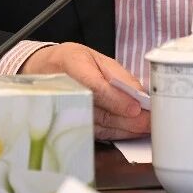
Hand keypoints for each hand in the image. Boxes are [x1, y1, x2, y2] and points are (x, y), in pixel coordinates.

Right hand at [21, 43, 150, 139]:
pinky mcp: (73, 125)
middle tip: (149, 121)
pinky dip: (117, 134)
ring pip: (100, 125)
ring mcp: (67, 111)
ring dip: (126, 129)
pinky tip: (133, 132)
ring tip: (147, 127)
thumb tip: (139, 93)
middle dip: (128, 119)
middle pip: (99, 110)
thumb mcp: (95, 58)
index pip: (94, 86)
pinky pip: (97, 132)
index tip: (135, 107)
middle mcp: (66, 90)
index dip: (115, 99)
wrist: (43, 72)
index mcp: (71, 64)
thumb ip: (118, 75)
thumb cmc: (72, 62)